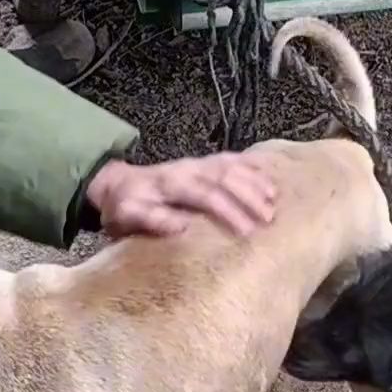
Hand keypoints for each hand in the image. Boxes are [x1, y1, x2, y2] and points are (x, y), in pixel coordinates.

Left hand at [85, 154, 276, 238]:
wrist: (118, 184)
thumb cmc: (125, 207)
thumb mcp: (128, 216)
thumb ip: (153, 219)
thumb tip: (183, 227)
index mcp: (171, 183)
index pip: (206, 194)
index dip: (229, 211)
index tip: (247, 231)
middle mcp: (188, 169)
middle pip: (225, 177)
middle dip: (249, 196)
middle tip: (268, 219)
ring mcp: (198, 164)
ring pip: (232, 166)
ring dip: (254, 182)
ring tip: (274, 200)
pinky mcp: (204, 164)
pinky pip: (232, 160)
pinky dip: (252, 168)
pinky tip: (269, 179)